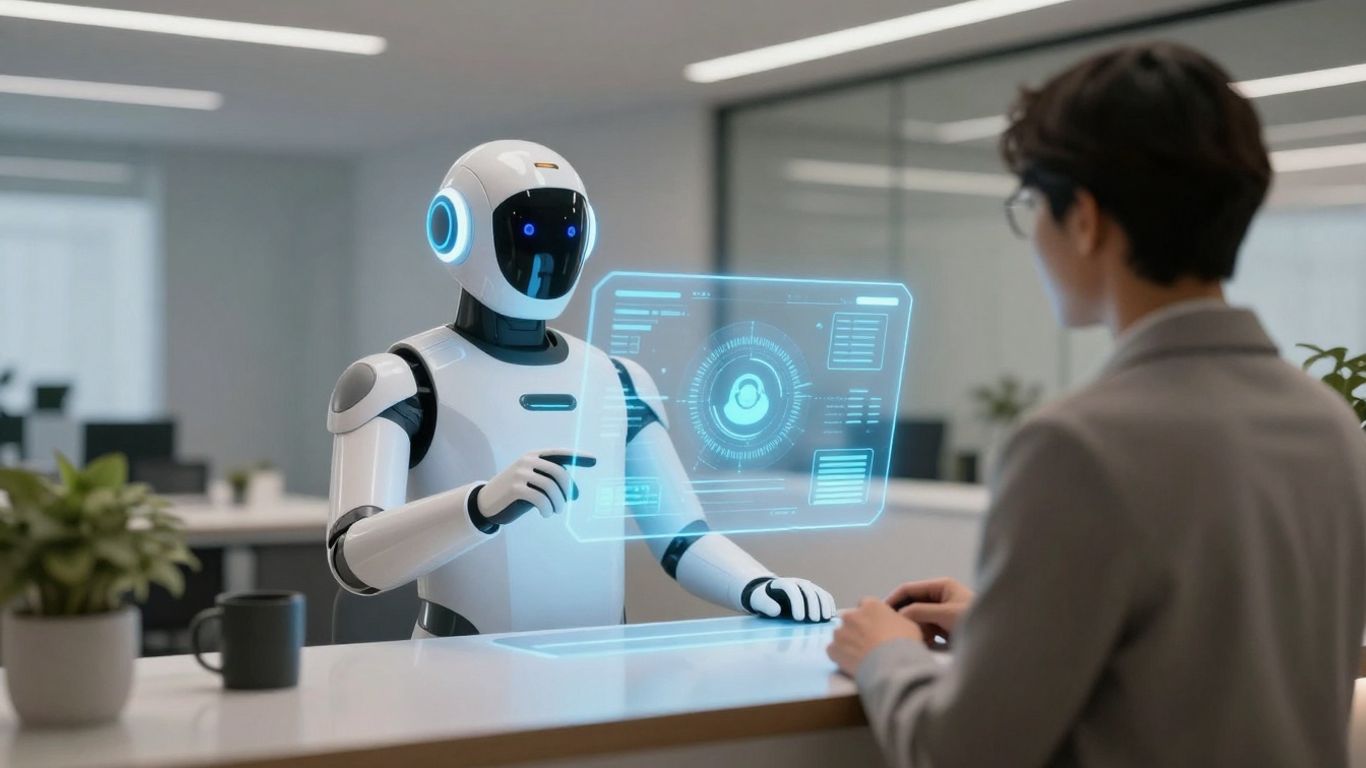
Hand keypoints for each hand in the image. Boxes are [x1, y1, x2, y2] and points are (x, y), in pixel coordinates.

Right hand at [474, 450, 596, 527]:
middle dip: (567, 490)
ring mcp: (520, 472)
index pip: (560, 453)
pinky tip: (546, 514)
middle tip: (567, 504)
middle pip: (559, 472)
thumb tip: (574, 493)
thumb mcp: (533, 484)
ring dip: (558, 502)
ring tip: (555, 511)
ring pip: (551, 487)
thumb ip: (551, 482)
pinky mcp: (515, 488)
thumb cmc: (514, 494)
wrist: (486, 503)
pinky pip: (540, 498)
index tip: (595, 460)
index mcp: (534, 455)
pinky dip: (547, 508)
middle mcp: (528, 460)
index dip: (579, 456)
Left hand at [744, 577, 834, 622]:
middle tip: (814, 620)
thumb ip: (766, 605)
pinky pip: (824, 596)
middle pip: (808, 590)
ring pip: (818, 592)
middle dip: (812, 605)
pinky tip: (831, 616)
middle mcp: (796, 582)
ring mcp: (807, 586)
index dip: (797, 603)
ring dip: (823, 605)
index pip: (791, 589)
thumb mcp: (759, 601)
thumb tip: (776, 611)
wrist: (769, 594)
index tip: (799, 619)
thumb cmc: (763, 600)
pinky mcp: (814, 592)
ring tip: (825, 619)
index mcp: (781, 583)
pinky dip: (829, 604)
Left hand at [827, 597, 922, 676]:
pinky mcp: (833, 649)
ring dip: (847, 642)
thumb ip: (895, 620)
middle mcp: (852, 615)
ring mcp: (840, 632)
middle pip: (850, 619)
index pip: (865, 606)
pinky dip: (840, 656)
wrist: (892, 665)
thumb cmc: (904, 644)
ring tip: (860, 656)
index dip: (870, 618)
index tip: (874, 628)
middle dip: (856, 629)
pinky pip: (833, 651)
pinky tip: (852, 663)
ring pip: (841, 635)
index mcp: (871, 605)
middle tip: (867, 643)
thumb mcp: (908, 625)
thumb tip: (892, 625)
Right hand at [885, 577, 973, 647]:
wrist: (1001, 641)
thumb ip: (920, 612)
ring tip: (908, 639)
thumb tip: (899, 616)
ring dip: (913, 628)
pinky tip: (920, 646)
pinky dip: (923, 637)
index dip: (893, 600)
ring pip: (920, 619)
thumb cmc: (976, 621)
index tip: (879, 613)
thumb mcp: (946, 614)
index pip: (909, 589)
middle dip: (903, 616)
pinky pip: (928, 631)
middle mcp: (942, 597)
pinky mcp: (948, 629)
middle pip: (913, 604)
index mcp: (942, 586)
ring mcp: (945, 613)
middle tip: (891, 629)